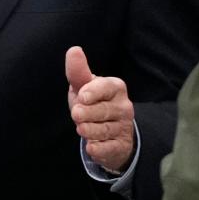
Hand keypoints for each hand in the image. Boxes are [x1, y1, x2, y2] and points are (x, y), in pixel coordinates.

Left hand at [66, 46, 134, 173]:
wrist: (107, 132)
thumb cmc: (92, 103)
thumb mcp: (83, 87)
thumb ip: (78, 71)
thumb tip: (74, 50)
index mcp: (116, 87)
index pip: (107, 87)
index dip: (93, 92)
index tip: (82, 96)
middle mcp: (124, 106)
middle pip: (103, 111)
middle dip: (87, 113)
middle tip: (76, 114)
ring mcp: (124, 127)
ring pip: (104, 131)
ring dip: (88, 131)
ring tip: (81, 129)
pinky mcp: (121, 146)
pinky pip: (108, 149)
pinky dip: (97, 149)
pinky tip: (91, 147)